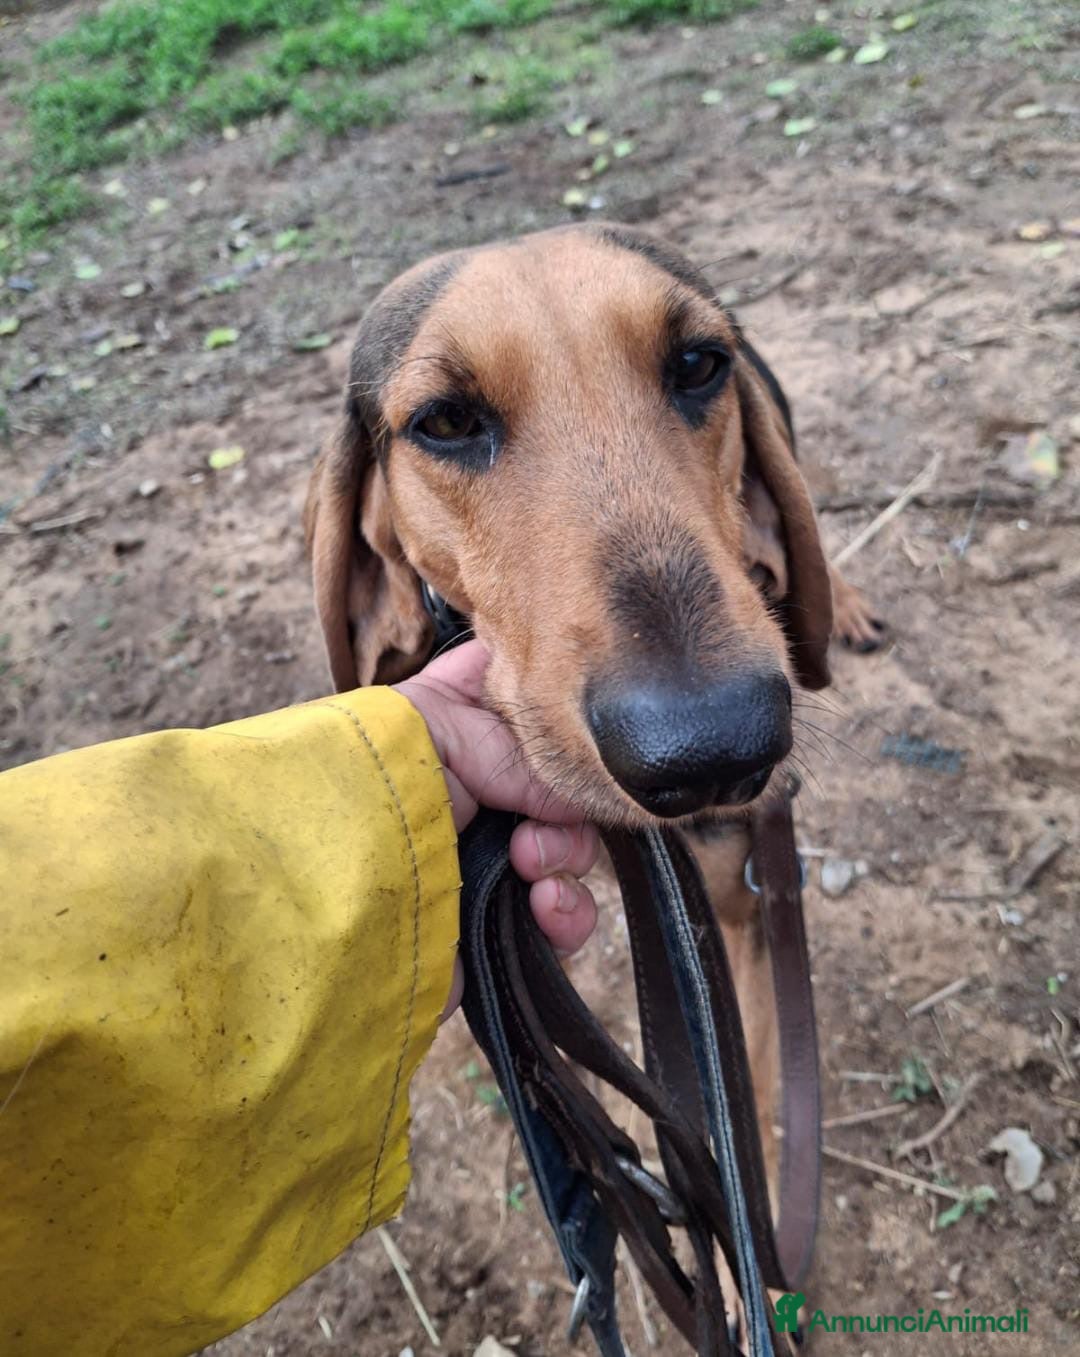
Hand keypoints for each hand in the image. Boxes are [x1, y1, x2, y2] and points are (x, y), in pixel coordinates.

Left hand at [395, 640, 598, 1017]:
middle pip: (567, 783)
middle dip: (569, 802)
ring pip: (575, 851)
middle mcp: (480, 790)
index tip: (570, 715)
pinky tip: (542, 908)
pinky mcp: (498, 923)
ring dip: (567, 856)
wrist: (320, 896)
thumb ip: (527, 755)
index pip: (528, 699)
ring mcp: (491, 858)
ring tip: (529, 866)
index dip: (558, 704)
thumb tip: (590, 795)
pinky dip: (566, 914)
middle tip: (533, 820)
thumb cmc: (364, 786)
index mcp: (459, 725)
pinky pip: (565, 920)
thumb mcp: (442, 732)